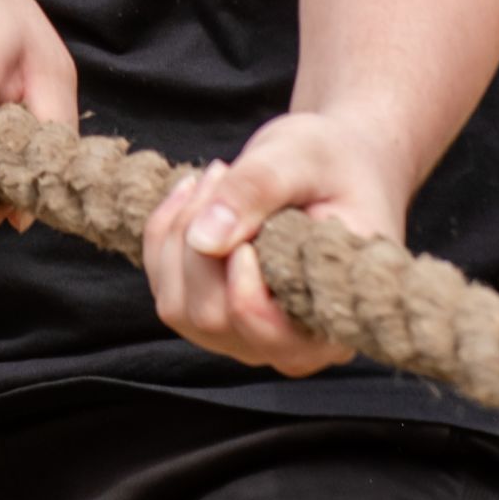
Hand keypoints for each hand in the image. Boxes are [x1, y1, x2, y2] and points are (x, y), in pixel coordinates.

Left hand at [140, 110, 419, 374]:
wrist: (335, 165)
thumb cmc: (334, 161)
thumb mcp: (303, 157)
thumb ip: (258, 190)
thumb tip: (203, 241)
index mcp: (334, 317)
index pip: (271, 333)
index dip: (243, 284)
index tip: (250, 216)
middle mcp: (290, 342)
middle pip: (211, 316)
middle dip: (200, 238)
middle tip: (225, 173)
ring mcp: (245, 334)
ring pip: (178, 307)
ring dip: (179, 233)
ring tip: (218, 178)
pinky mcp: (211, 314)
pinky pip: (163, 288)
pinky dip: (166, 233)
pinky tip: (198, 193)